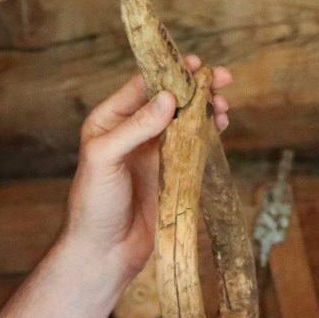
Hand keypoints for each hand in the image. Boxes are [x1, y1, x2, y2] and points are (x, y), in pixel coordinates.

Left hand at [60, 57, 232, 282]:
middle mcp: (132, 133)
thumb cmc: (94, 204)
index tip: (196, 65)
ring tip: (224, 105)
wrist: (104, 253)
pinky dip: (208, 134)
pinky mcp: (170, 174)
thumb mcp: (105, 159)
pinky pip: (192, 146)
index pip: (143, 87)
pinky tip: (221, 126)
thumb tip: (168, 99)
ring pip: (184, 121)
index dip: (170, 73)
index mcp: (109, 121)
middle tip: (221, 78)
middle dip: (195, 88)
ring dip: (205, 110)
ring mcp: (153, 153)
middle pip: (169, 100)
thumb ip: (136, 128)